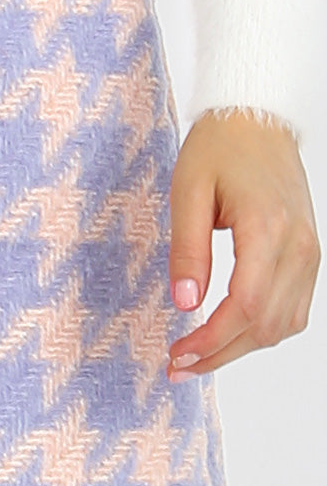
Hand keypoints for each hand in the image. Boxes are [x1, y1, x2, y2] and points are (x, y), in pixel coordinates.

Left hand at [166, 109, 319, 380]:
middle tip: (177, 366)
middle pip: (265, 325)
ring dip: (241, 348)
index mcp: (267, 228)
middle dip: (220, 354)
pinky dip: (263, 330)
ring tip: (198, 355)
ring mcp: (309, 252)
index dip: (211, 341)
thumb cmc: (219, 148)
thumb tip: (184, 303)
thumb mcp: (188, 192)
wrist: (257, 120)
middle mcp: (298, 246)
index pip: (246, 306)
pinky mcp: (308, 255)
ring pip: (284, 325)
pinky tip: (229, 333)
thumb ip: (187, 250)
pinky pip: (294, 309)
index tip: (176, 356)